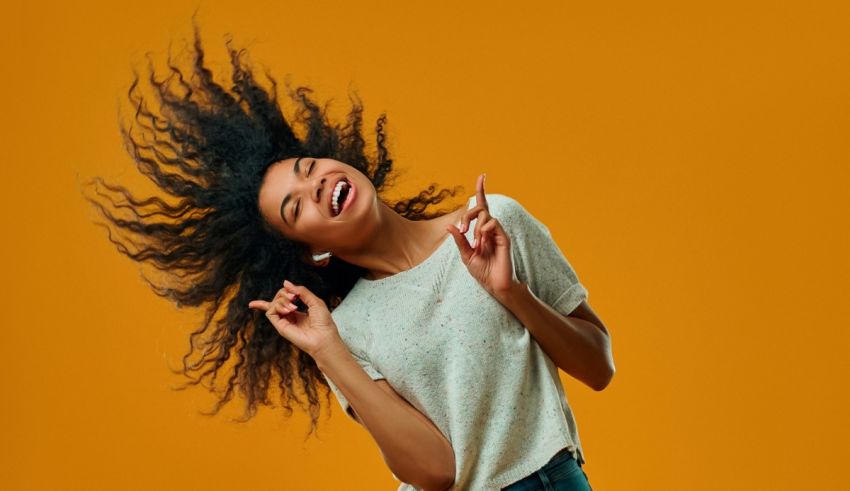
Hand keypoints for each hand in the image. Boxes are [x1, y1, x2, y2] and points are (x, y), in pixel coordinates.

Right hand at [248, 280, 340, 358]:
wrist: (324, 337)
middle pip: (277, 299)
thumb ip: (301, 291)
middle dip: (283, 293)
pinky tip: (289, 310)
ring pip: (273, 304)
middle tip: (294, 297)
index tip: (295, 293)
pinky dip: (277, 307)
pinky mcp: (280, 327)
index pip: (283, 300)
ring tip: (294, 307)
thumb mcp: (314, 301)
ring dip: (282, 300)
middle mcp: (289, 317)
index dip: (283, 292)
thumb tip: (286, 283)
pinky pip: (270, 312)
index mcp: (297, 312)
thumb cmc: (323, 322)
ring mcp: (284, 322)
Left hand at [446, 174, 516, 300]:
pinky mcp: (504, 238)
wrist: (494, 284)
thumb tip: (449, 226)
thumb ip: (459, 240)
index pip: (482, 206)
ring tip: (476, 244)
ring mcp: (498, 232)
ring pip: (486, 216)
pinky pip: (494, 223)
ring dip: (476, 228)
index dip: (481, 191)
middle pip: (480, 208)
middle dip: (468, 215)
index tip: (482, 176)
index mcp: (481, 230)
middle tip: (463, 231)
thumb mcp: (465, 255)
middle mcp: (491, 228)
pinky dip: (484, 230)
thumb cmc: (482, 271)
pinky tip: (483, 241)